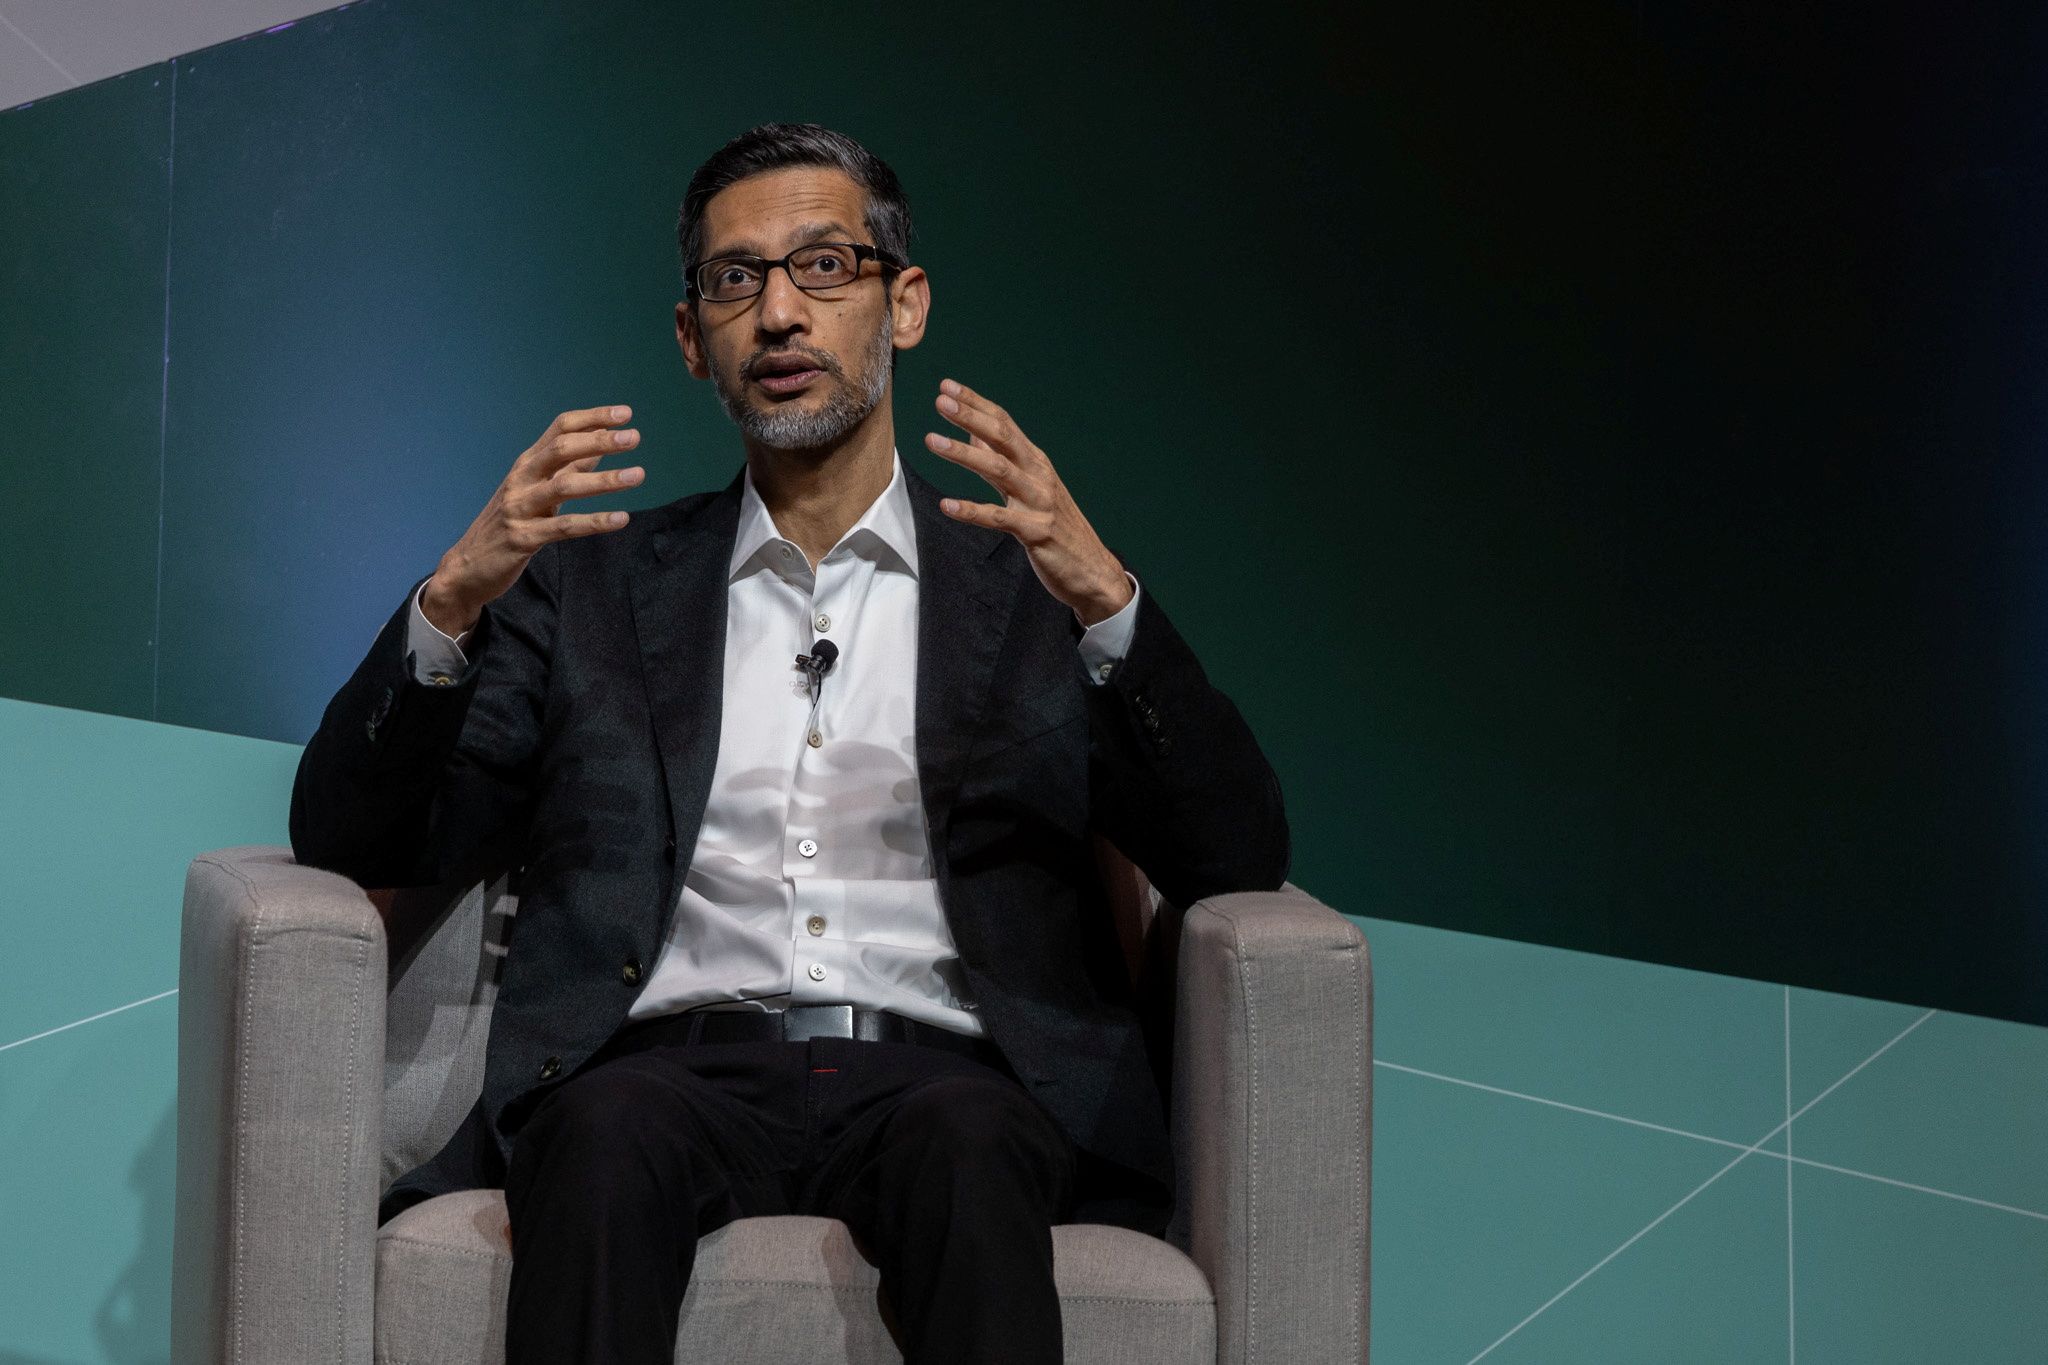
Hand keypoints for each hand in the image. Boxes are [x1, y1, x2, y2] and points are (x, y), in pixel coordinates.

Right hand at [423, 405, 643, 634]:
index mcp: (528, 464)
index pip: (560, 429)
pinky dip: (594, 522)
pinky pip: (563, 527)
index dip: (592, 418)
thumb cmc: (511, 523)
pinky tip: (621, 519)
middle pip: (561, 449)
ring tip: (638, 475)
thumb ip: (566, 470)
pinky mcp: (523, 538)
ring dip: (604, 480)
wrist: (468, 566)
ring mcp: (520, 508)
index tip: (625, 414)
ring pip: (564, 486)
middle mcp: (521, 479)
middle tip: (634, 437)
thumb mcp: (537, 490)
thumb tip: (599, 449)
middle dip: (599, 440)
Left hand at [925, 378, 1132, 625]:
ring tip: (932, 440)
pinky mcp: (1036, 532)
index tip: (947, 386)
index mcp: (1035, 462)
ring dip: (964, 453)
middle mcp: (1038, 475)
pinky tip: (947, 505)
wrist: (1092, 569)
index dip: (976, 403)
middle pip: (1002, 437)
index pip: (1004, 423)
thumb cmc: (1057, 527)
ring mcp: (1039, 502)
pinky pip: (999, 518)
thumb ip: (1003, 460)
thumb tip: (974, 432)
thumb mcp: (1031, 487)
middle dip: (970, 416)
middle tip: (941, 401)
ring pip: (998, 470)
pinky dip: (972, 511)